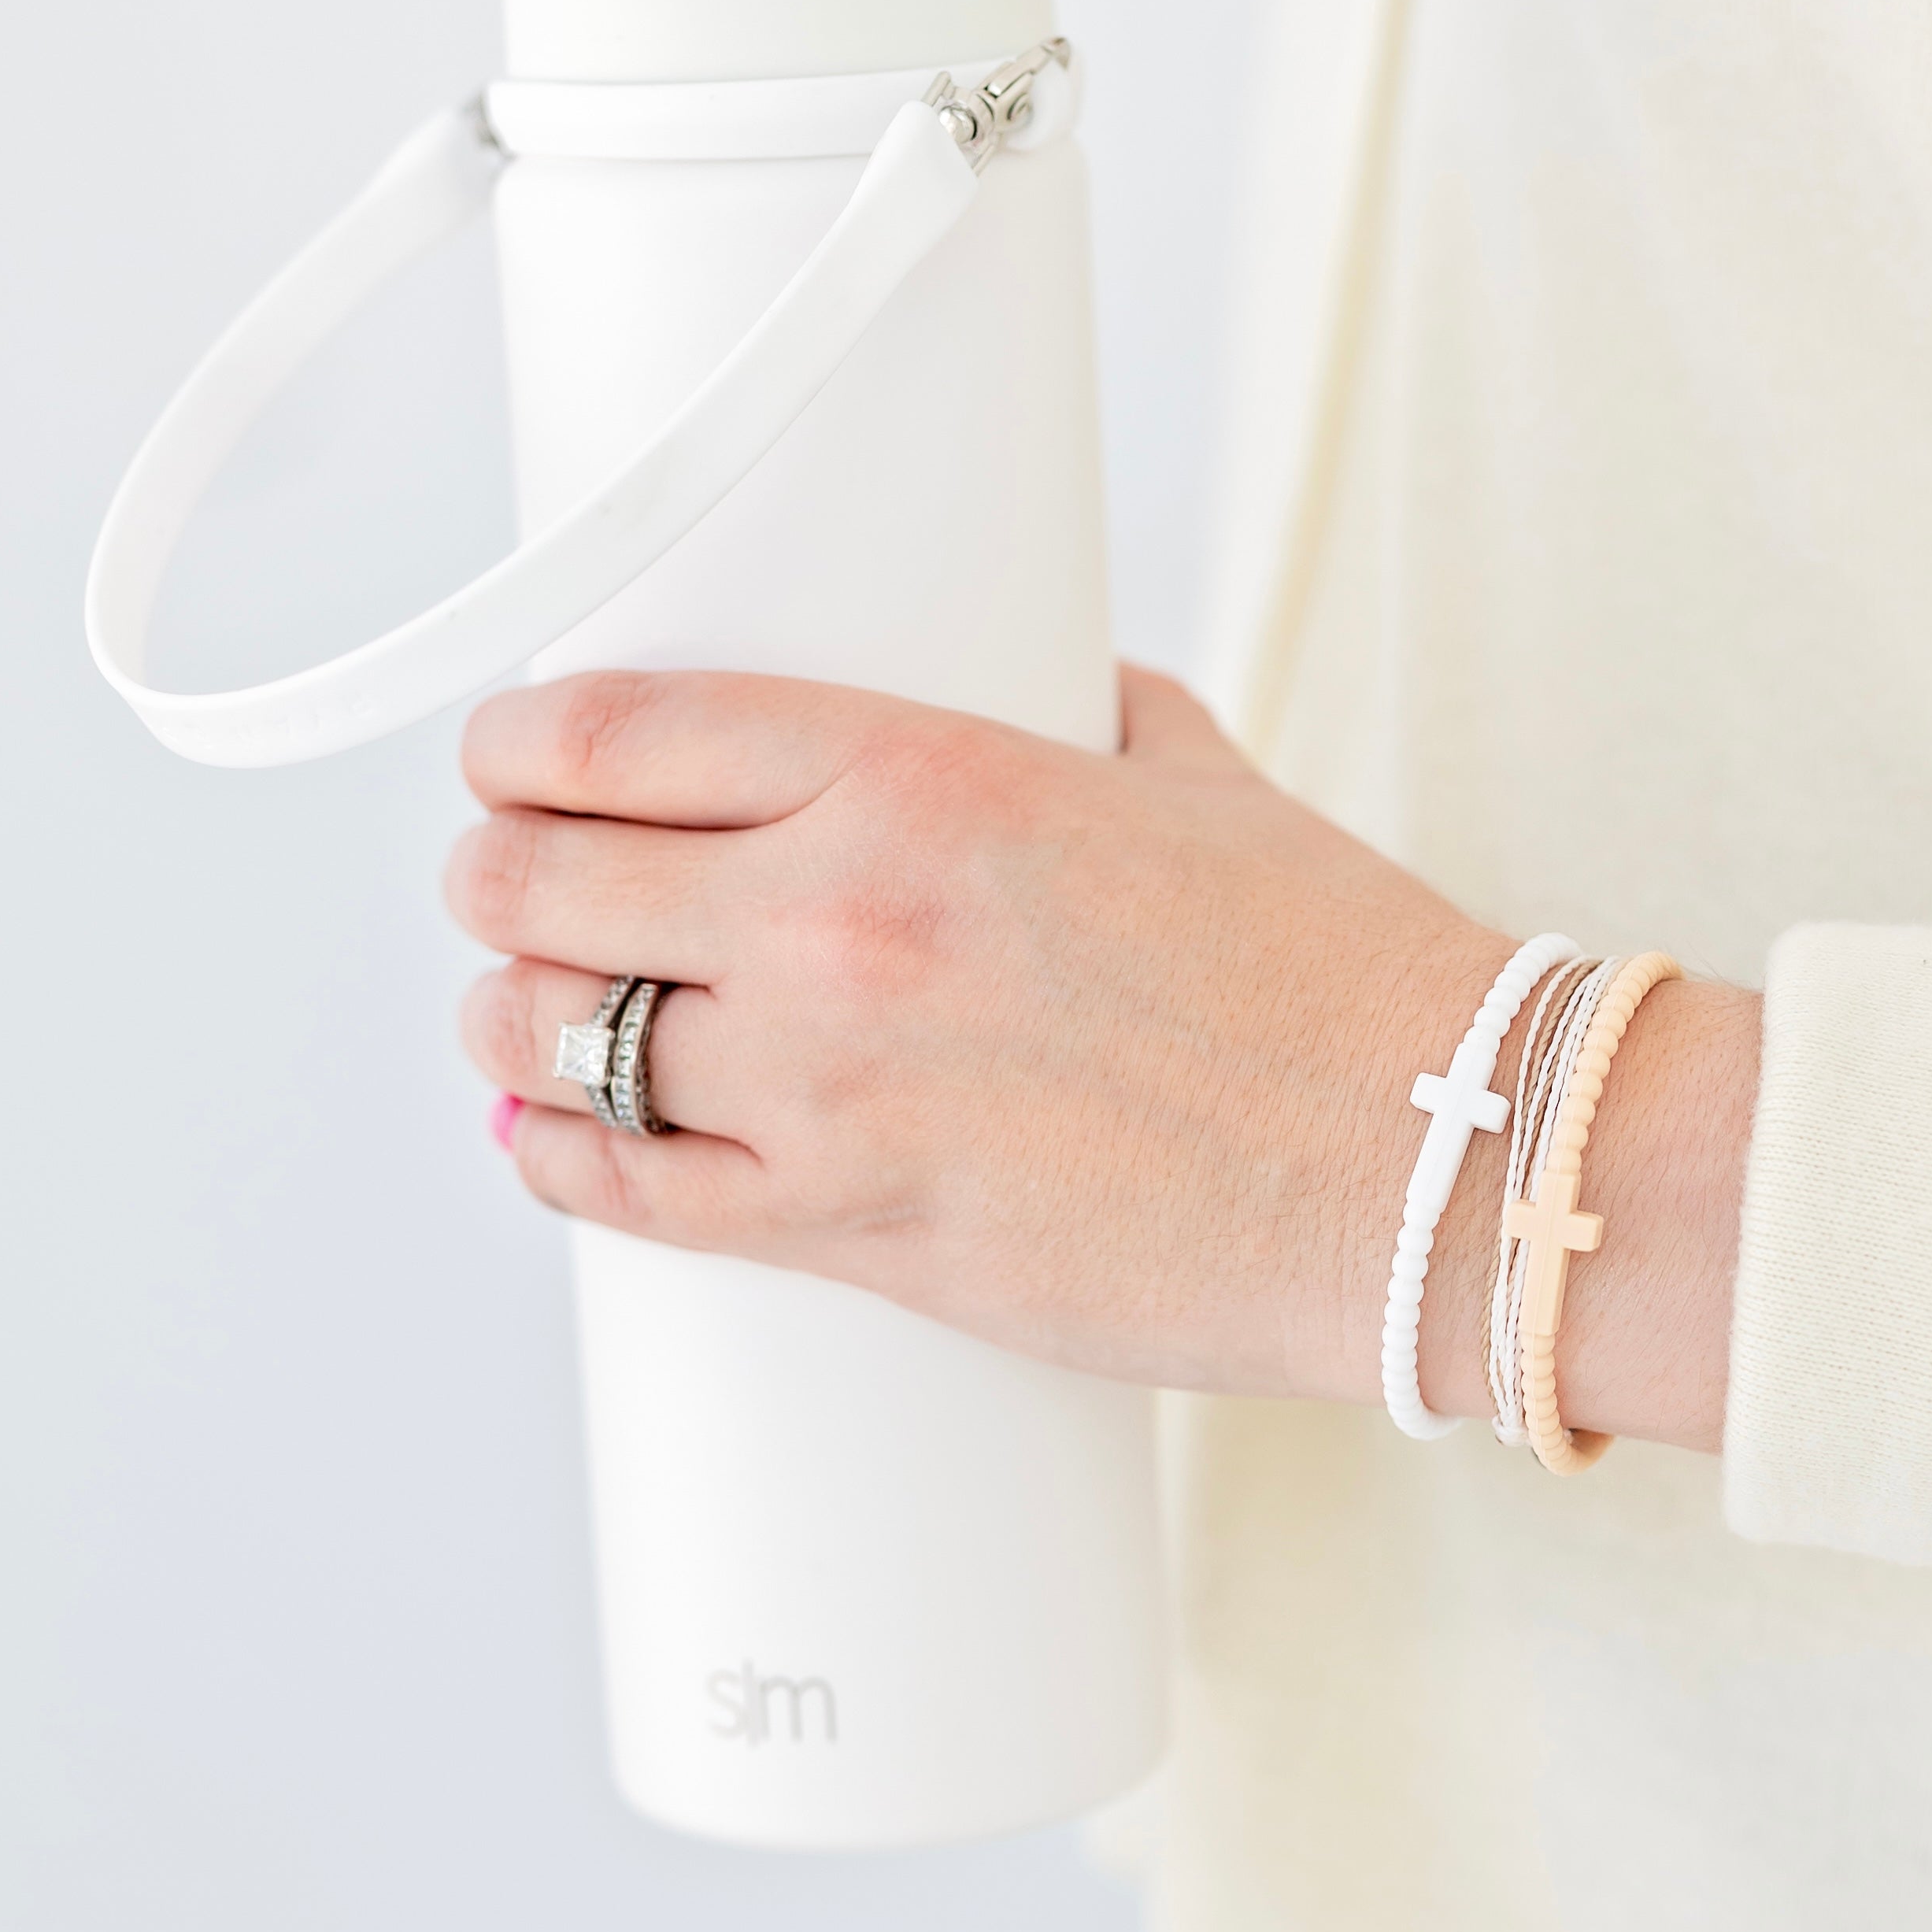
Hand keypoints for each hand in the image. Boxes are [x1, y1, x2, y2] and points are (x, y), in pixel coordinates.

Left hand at [446, 667, 1757, 1449]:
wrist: (1432, 1158)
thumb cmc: (1338, 975)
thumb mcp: (1200, 782)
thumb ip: (1091, 721)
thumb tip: (1045, 697)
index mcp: (920, 777)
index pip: (624, 731)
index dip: (521, 739)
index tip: (507, 750)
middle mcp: (844, 921)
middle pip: (550, 881)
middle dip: (499, 871)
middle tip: (505, 874)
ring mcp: (836, 1089)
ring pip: (562, 1038)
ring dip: (511, 1014)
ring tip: (519, 1005)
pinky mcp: (859, 1234)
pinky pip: (630, 1196)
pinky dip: (561, 1159)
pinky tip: (551, 1132)